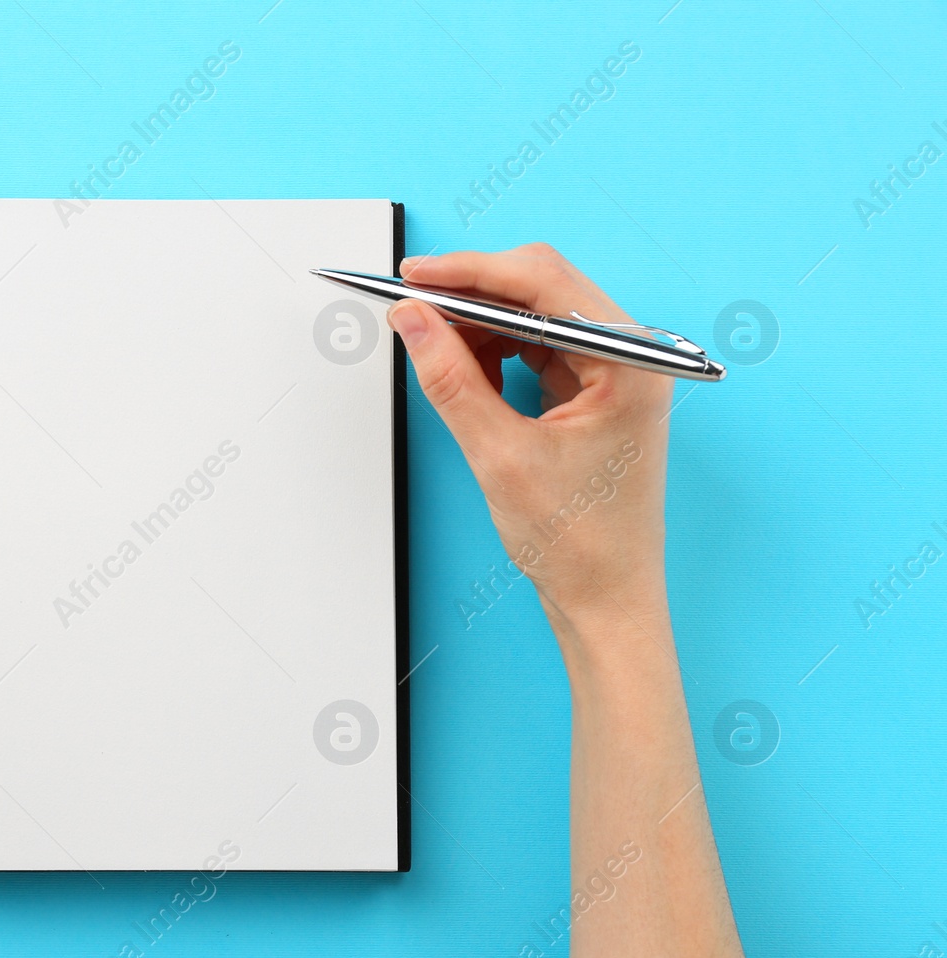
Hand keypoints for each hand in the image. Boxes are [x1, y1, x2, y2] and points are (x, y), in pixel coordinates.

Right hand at [389, 244, 672, 630]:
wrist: (606, 599)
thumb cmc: (578, 542)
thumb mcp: (499, 456)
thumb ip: (452, 380)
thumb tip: (414, 321)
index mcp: (629, 363)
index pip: (543, 283)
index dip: (471, 272)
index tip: (416, 276)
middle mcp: (632, 356)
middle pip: (541, 288)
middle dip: (472, 293)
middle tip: (411, 308)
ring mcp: (615, 370)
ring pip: (536, 313)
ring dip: (481, 321)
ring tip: (434, 345)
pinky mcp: (595, 389)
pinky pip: (539, 344)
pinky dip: (496, 348)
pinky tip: (466, 368)